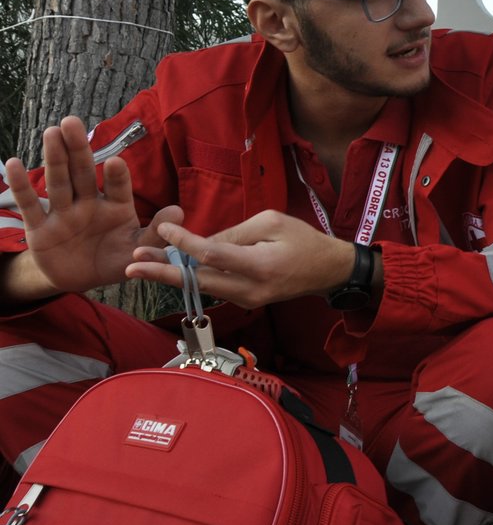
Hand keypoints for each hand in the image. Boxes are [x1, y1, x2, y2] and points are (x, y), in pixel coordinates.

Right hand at [1, 116, 182, 299]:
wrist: (82, 280)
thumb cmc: (115, 259)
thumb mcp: (137, 251)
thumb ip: (156, 234)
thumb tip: (179, 212)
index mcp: (116, 207)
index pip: (118, 188)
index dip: (117, 176)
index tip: (117, 161)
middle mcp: (89, 204)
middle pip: (83, 173)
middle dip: (78, 149)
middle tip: (72, 122)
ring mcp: (63, 213)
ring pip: (58, 182)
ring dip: (54, 159)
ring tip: (51, 133)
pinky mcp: (41, 227)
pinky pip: (30, 205)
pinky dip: (21, 186)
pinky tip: (13, 164)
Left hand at [125, 211, 360, 309]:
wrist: (328, 271)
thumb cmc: (304, 240)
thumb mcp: (271, 222)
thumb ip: (234, 233)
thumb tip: (200, 244)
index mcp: (259, 266)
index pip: (212, 255)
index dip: (184, 243)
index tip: (163, 229)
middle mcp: (250, 289)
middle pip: (198, 281)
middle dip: (162, 271)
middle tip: (131, 264)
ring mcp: (248, 299)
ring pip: (202, 288)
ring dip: (170, 276)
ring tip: (140, 265)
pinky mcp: (246, 301)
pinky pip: (213, 289)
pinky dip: (189, 279)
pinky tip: (169, 268)